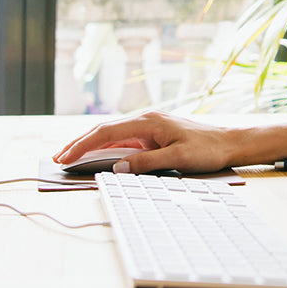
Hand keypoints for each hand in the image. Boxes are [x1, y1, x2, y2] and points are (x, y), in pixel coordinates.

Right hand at [54, 110, 238, 173]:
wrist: (229, 142)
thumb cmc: (207, 148)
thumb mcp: (178, 158)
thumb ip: (146, 163)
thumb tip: (118, 167)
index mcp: (148, 121)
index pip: (106, 132)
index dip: (83, 145)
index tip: (66, 157)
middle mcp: (145, 120)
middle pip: (104, 130)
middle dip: (79, 143)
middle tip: (57, 157)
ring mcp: (148, 127)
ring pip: (111, 135)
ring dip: (90, 145)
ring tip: (69, 157)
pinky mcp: (152, 135)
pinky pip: (123, 140)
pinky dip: (106, 148)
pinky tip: (96, 156)